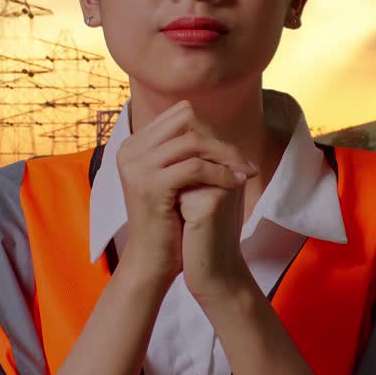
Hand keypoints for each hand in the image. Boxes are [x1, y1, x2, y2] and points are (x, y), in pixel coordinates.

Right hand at [116, 100, 259, 288]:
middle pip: (187, 121)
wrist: (152, 259)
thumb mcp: (173, 178)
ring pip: (194, 142)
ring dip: (226, 156)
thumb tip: (213, 127)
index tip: (231, 152)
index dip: (209, 129)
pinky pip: (196, 167)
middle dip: (220, 140)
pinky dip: (220, 173)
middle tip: (245, 162)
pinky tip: (235, 184)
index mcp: (134, 144)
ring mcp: (137, 166)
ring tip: (245, 173)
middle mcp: (130, 149)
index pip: (180, 114)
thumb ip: (184, 152)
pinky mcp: (150, 185)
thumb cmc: (168, 220)